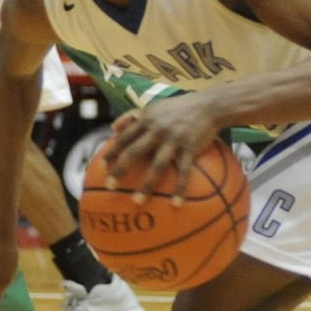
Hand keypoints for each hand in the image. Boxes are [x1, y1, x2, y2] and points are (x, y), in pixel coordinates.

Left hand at [101, 98, 223, 202]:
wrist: (208, 105)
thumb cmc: (178, 108)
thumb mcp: (153, 107)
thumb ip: (132, 116)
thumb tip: (112, 128)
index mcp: (147, 120)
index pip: (125, 137)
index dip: (113, 152)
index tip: (101, 166)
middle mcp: (158, 129)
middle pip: (135, 152)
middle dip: (120, 169)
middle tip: (109, 186)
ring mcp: (174, 139)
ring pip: (157, 165)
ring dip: (146, 185)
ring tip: (137, 201)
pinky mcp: (190, 148)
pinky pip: (184, 172)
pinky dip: (180, 189)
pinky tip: (176, 204)